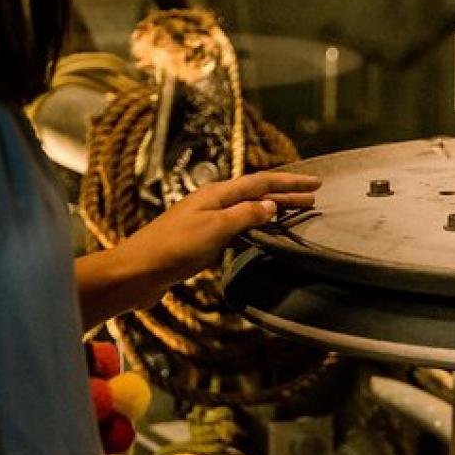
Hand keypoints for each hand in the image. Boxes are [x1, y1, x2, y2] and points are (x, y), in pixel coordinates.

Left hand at [124, 169, 320, 289]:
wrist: (138, 272)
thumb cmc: (173, 248)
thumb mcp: (215, 229)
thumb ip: (245, 215)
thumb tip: (270, 204)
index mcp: (216, 194)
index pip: (261, 182)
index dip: (289, 184)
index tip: (315, 184)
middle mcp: (211, 203)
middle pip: (255, 193)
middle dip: (284, 195)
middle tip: (313, 197)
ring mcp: (204, 221)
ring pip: (246, 210)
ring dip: (271, 209)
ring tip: (294, 212)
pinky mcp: (199, 241)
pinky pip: (235, 227)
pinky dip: (254, 226)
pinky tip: (260, 234)